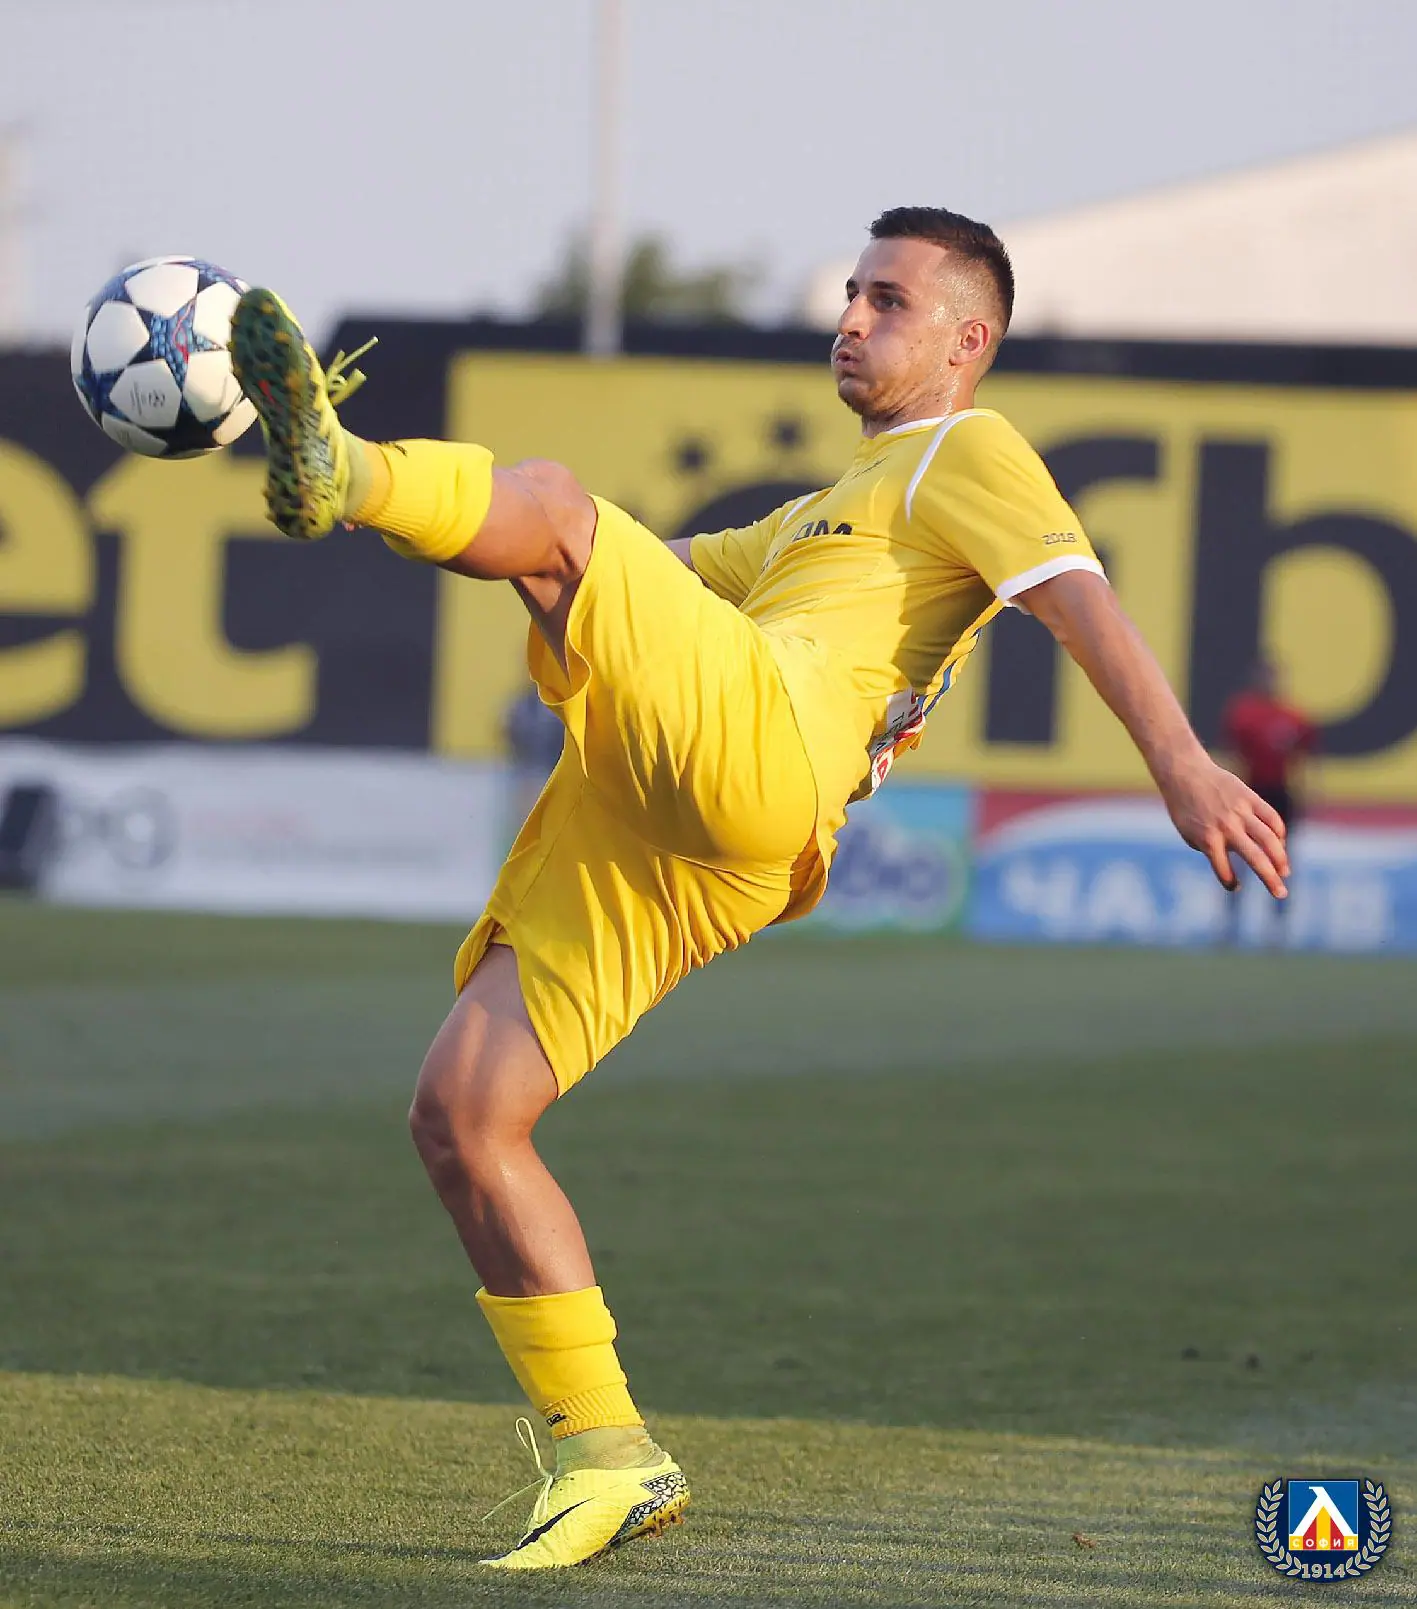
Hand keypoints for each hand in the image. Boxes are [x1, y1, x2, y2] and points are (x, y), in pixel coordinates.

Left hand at [1159, 753, 1289, 896]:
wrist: (1185, 774)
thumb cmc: (1185, 808)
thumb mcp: (1188, 833)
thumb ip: (1209, 849)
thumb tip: (1235, 862)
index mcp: (1207, 839)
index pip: (1223, 869)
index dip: (1229, 881)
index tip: (1233, 886)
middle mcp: (1226, 827)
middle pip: (1256, 858)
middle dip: (1271, 879)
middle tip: (1281, 894)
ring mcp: (1240, 812)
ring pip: (1269, 839)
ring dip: (1281, 859)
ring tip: (1284, 872)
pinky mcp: (1250, 798)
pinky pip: (1272, 818)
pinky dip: (1279, 832)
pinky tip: (1280, 844)